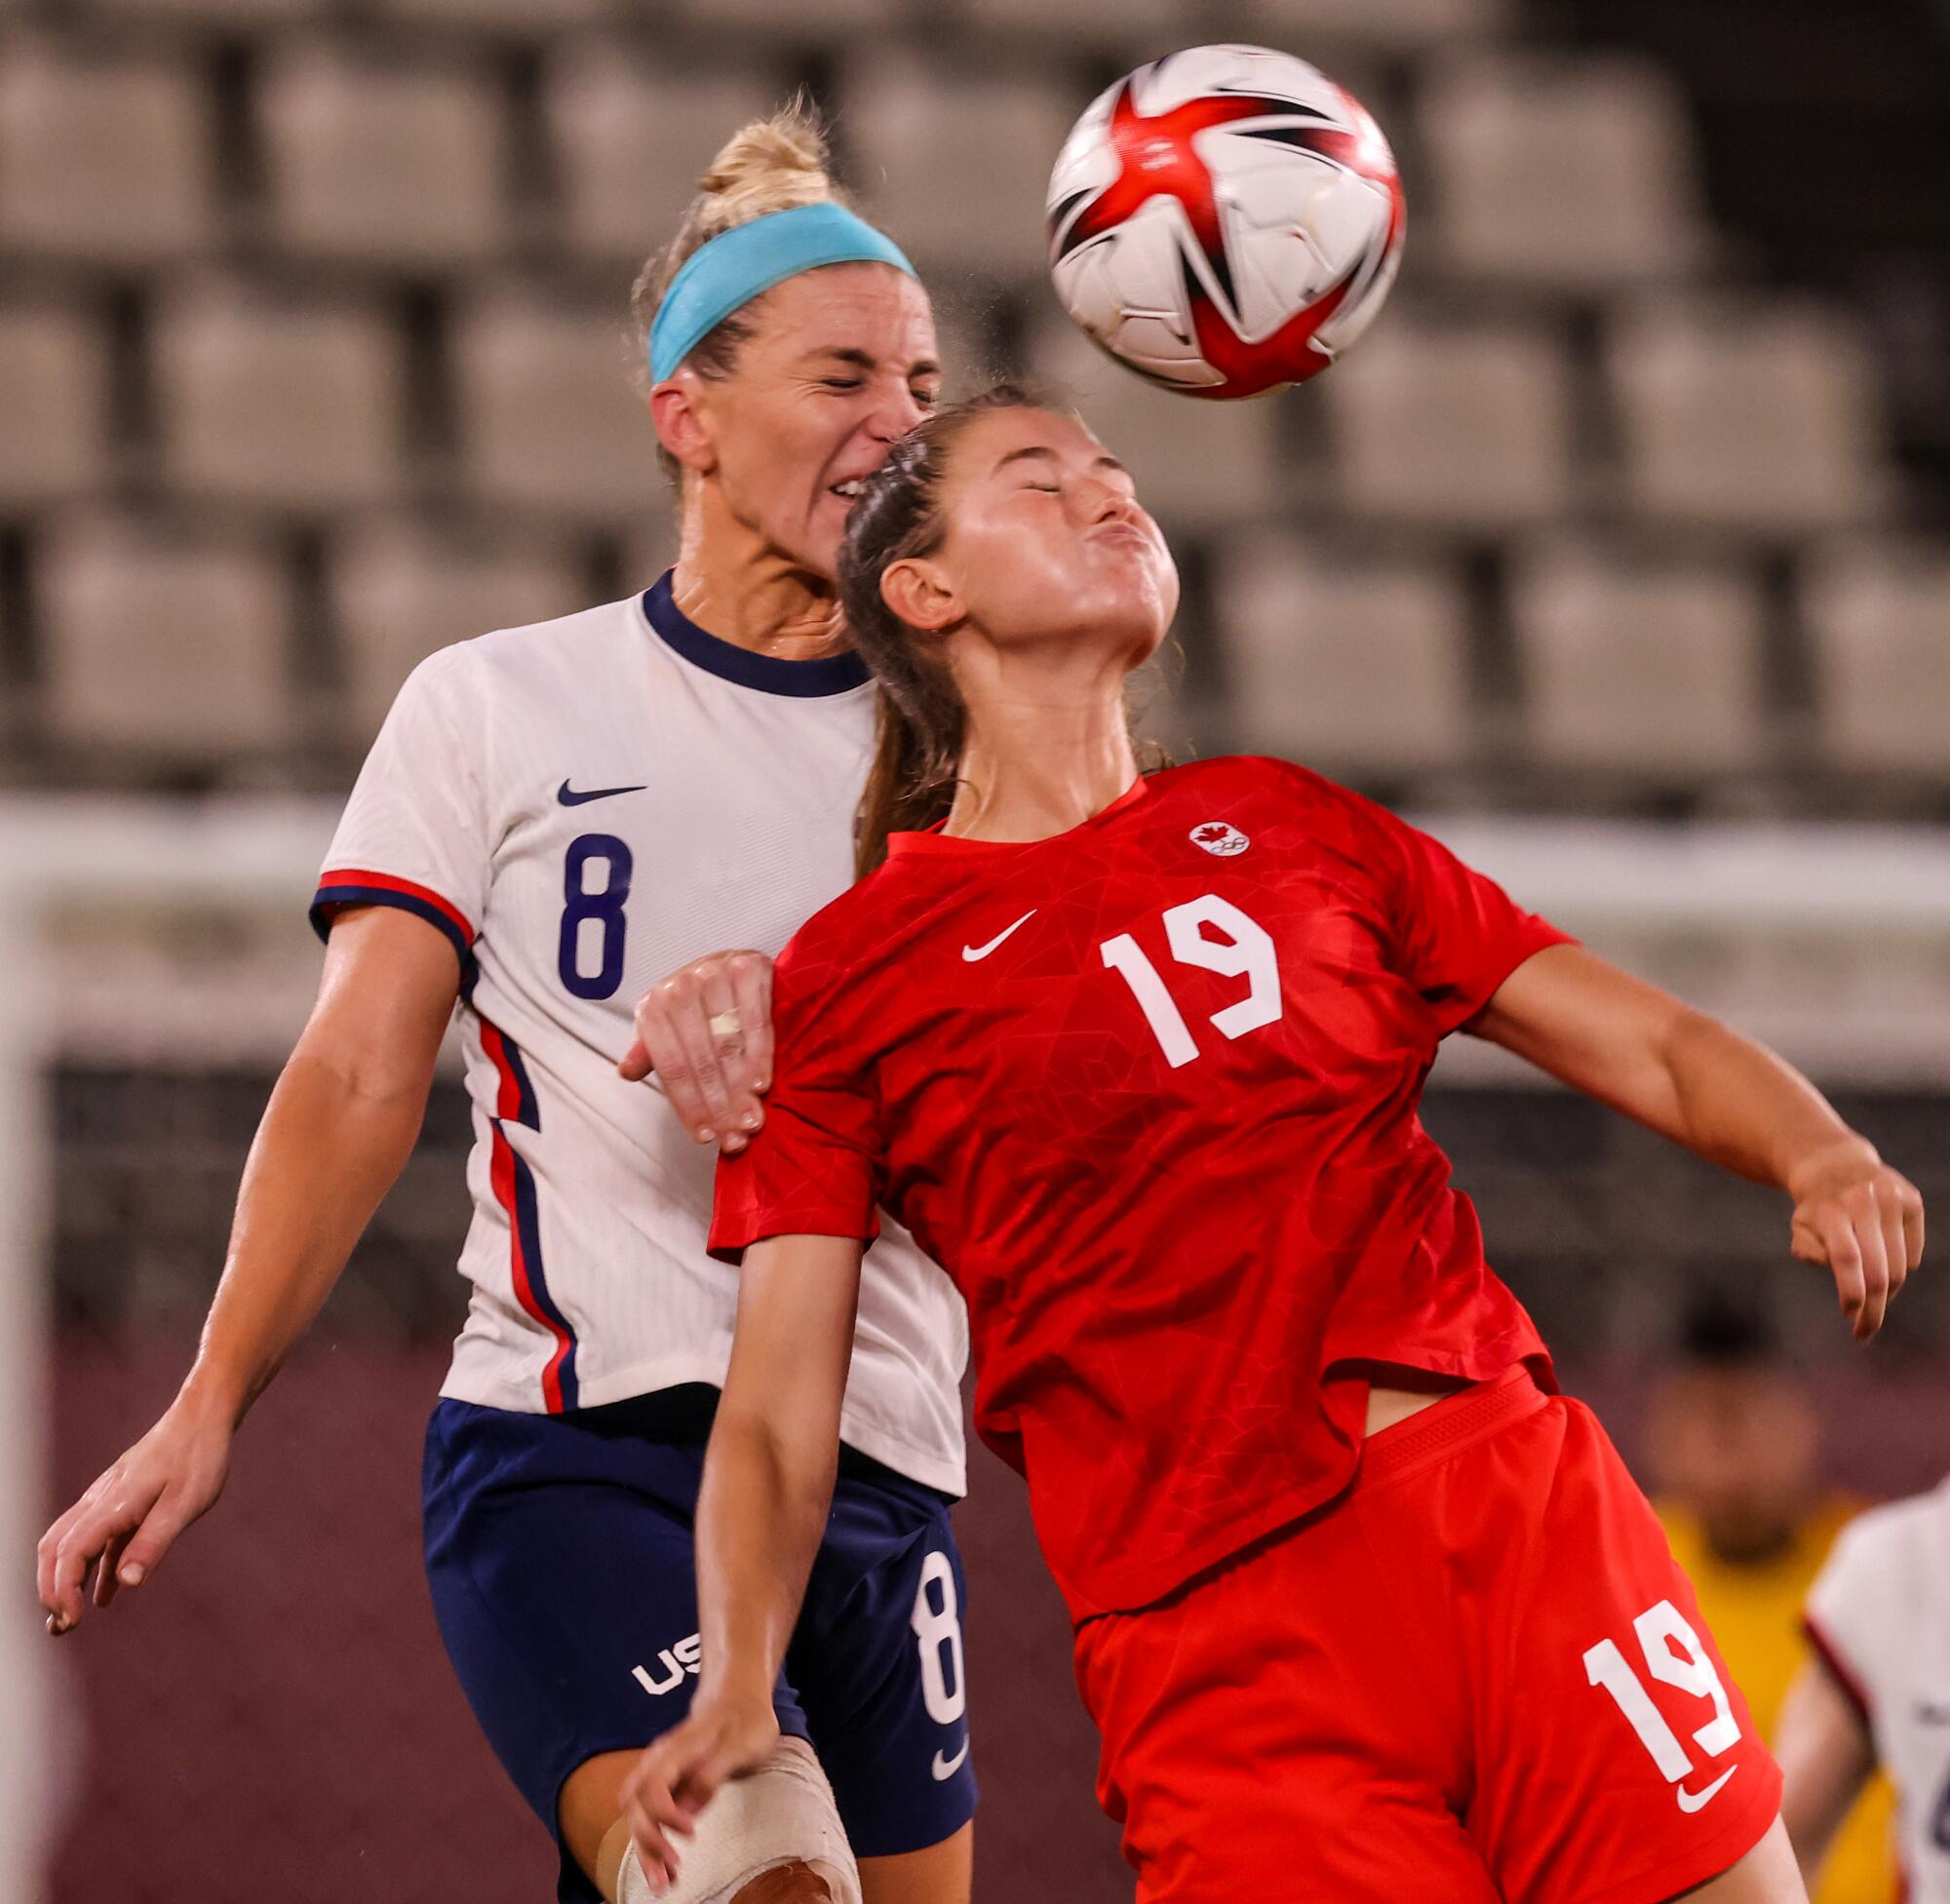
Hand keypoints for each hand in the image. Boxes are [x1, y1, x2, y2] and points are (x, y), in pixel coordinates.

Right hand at [37, 1391, 233, 1634]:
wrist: (202, 1418)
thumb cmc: (198, 1458)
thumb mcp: (184, 1504)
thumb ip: (154, 1541)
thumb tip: (128, 1581)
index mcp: (111, 1504)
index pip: (69, 1553)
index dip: (63, 1590)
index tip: (72, 1621)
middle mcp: (99, 1501)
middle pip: (55, 1550)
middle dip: (51, 1590)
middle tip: (62, 1627)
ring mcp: (107, 1500)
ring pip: (68, 1544)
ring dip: (64, 1581)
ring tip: (69, 1619)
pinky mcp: (120, 1501)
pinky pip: (97, 1540)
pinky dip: (92, 1569)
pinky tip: (105, 1595)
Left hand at [618, 951, 773, 1152]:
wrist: (732, 962)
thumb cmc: (697, 1006)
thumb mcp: (667, 1027)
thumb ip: (650, 1051)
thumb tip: (627, 1072)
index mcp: (654, 1005)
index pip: (671, 1065)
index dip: (688, 1104)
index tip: (704, 1136)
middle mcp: (681, 986)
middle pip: (700, 1060)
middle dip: (719, 1104)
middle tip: (734, 1137)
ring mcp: (715, 973)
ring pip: (728, 1044)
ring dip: (741, 1088)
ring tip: (750, 1121)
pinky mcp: (749, 968)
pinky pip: (756, 1022)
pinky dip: (760, 1057)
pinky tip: (762, 1085)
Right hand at [621, 1692, 780, 1892]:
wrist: (738, 1699)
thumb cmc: (745, 1720)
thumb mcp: (743, 1744)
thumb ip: (714, 1774)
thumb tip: (688, 1810)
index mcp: (679, 1749)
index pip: (653, 1785)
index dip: (665, 1814)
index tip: (691, 1832)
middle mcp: (661, 1761)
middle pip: (635, 1805)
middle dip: (647, 1842)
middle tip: (670, 1874)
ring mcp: (660, 1773)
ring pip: (637, 1815)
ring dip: (646, 1850)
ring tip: (662, 1884)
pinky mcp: (665, 1786)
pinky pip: (649, 1816)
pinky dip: (653, 1843)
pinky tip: (665, 1867)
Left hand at [1787, 1138, 1924, 1340]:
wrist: (1836, 1164)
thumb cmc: (1816, 1207)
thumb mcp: (1801, 1226)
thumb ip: (1810, 1251)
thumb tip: (1841, 1275)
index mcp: (1831, 1210)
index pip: (1846, 1258)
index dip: (1851, 1292)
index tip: (1850, 1317)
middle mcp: (1863, 1201)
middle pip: (1878, 1271)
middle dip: (1873, 1309)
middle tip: (1864, 1332)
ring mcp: (1892, 1200)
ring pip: (1900, 1267)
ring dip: (1887, 1294)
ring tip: (1872, 1302)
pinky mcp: (1913, 1202)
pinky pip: (1913, 1253)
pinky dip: (1901, 1268)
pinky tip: (1883, 1263)